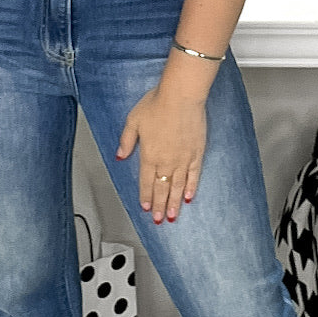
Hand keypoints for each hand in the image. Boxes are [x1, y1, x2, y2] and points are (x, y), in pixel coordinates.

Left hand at [115, 85, 205, 223]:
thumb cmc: (157, 103)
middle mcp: (166, 161)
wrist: (181, 96)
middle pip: (162, 188)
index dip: (146, 197)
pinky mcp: (197, 152)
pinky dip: (191, 187)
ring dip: (174, 203)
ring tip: (173, 216)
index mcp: (149, 155)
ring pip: (178, 186)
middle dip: (160, 206)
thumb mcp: (133, 121)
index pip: (146, 182)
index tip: (146, 208)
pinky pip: (194, 175)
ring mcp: (183, 158)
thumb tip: (120, 156)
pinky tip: (189, 197)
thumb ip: (126, 141)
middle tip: (159, 220)